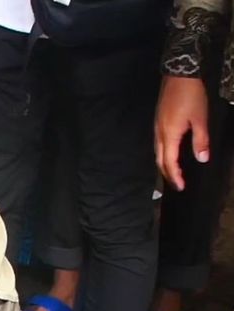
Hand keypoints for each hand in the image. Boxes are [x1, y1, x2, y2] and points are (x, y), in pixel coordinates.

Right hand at [156, 76, 208, 190]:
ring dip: (164, 164)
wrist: (179, 75)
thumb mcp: (201, 119)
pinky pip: (158, 143)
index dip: (175, 176)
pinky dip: (163, 154)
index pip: (170, 162)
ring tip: (173, 172)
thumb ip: (200, 140)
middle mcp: (159, 133)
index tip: (181, 187)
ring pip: (157, 152)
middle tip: (177, 184)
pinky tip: (170, 153)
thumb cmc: (191, 96)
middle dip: (167, 174)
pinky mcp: (159, 121)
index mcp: (169, 135)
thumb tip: (202, 159)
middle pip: (159, 160)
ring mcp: (157, 127)